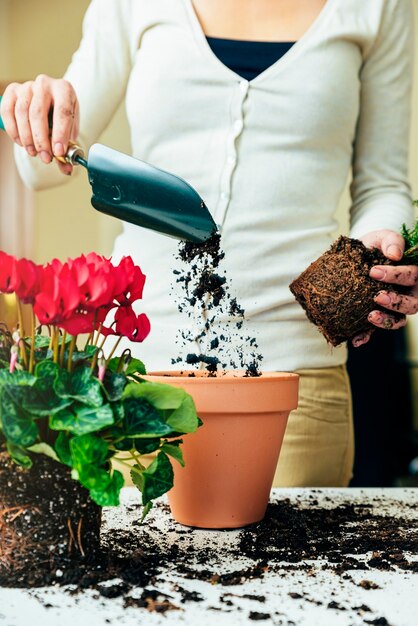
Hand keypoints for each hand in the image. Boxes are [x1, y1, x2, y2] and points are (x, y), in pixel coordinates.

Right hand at [0, 75, 79, 174]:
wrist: (51, 103)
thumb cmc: (61, 118)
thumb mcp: (69, 131)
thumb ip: (67, 150)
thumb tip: (66, 169)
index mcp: (64, 90)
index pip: (61, 112)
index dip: (59, 134)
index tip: (58, 152)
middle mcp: (45, 84)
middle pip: (37, 113)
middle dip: (41, 140)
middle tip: (45, 158)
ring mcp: (27, 86)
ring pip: (21, 113)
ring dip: (27, 138)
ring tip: (33, 152)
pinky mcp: (12, 90)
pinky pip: (7, 111)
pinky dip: (13, 130)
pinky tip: (21, 142)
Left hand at [352, 229, 417, 346]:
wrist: (358, 255)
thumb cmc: (375, 246)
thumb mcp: (382, 237)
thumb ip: (391, 241)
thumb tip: (395, 254)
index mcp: (413, 274)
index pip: (412, 276)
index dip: (396, 275)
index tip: (373, 272)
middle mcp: (408, 294)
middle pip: (412, 304)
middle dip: (396, 302)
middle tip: (377, 297)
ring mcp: (394, 308)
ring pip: (399, 320)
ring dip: (386, 321)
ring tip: (371, 316)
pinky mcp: (378, 316)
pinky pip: (376, 331)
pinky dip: (367, 336)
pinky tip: (355, 339)